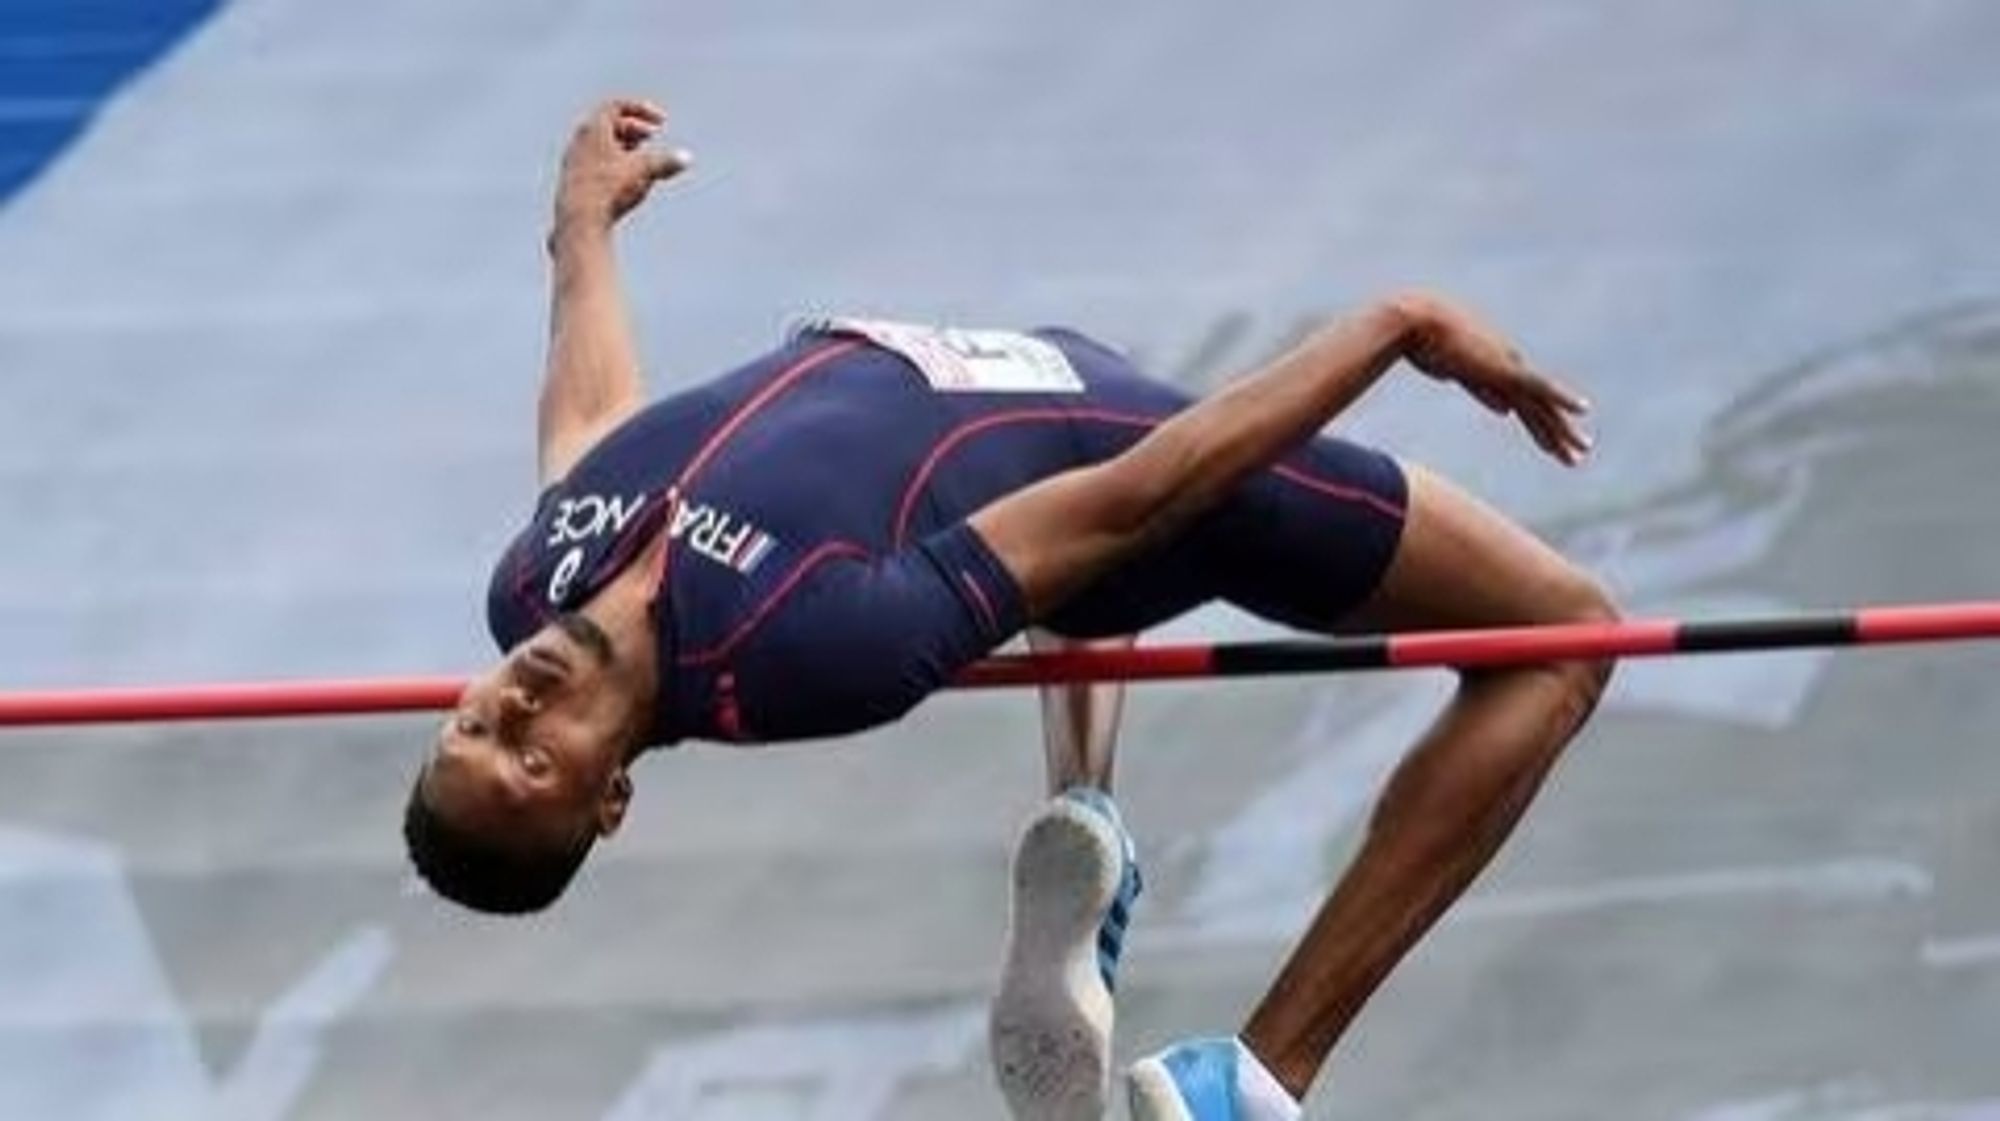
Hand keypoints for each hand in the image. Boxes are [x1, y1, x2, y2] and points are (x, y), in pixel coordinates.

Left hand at [553, 98, 691, 230]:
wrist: (580, 220)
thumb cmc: (608, 189)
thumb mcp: (644, 170)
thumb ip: (666, 162)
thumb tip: (686, 158)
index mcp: (593, 128)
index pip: (617, 106)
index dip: (642, 110)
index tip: (660, 122)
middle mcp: (579, 140)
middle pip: (609, 124)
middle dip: (634, 128)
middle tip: (650, 137)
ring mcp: (574, 161)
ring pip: (602, 145)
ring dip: (625, 147)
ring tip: (641, 159)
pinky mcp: (575, 181)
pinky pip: (597, 163)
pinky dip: (615, 164)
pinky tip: (627, 182)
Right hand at [1396, 292, 1592, 465]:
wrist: (1417, 322)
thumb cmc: (1425, 342)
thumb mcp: (1460, 373)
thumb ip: (1483, 389)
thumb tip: (1506, 410)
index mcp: (1497, 370)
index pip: (1525, 403)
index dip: (1540, 426)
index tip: (1551, 444)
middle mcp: (1510, 367)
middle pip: (1540, 407)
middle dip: (1558, 434)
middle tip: (1579, 454)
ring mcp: (1509, 367)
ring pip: (1543, 405)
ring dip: (1563, 430)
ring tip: (1581, 452)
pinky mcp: (1505, 368)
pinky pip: (1540, 387)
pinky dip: (1562, 397)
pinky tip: (1583, 410)